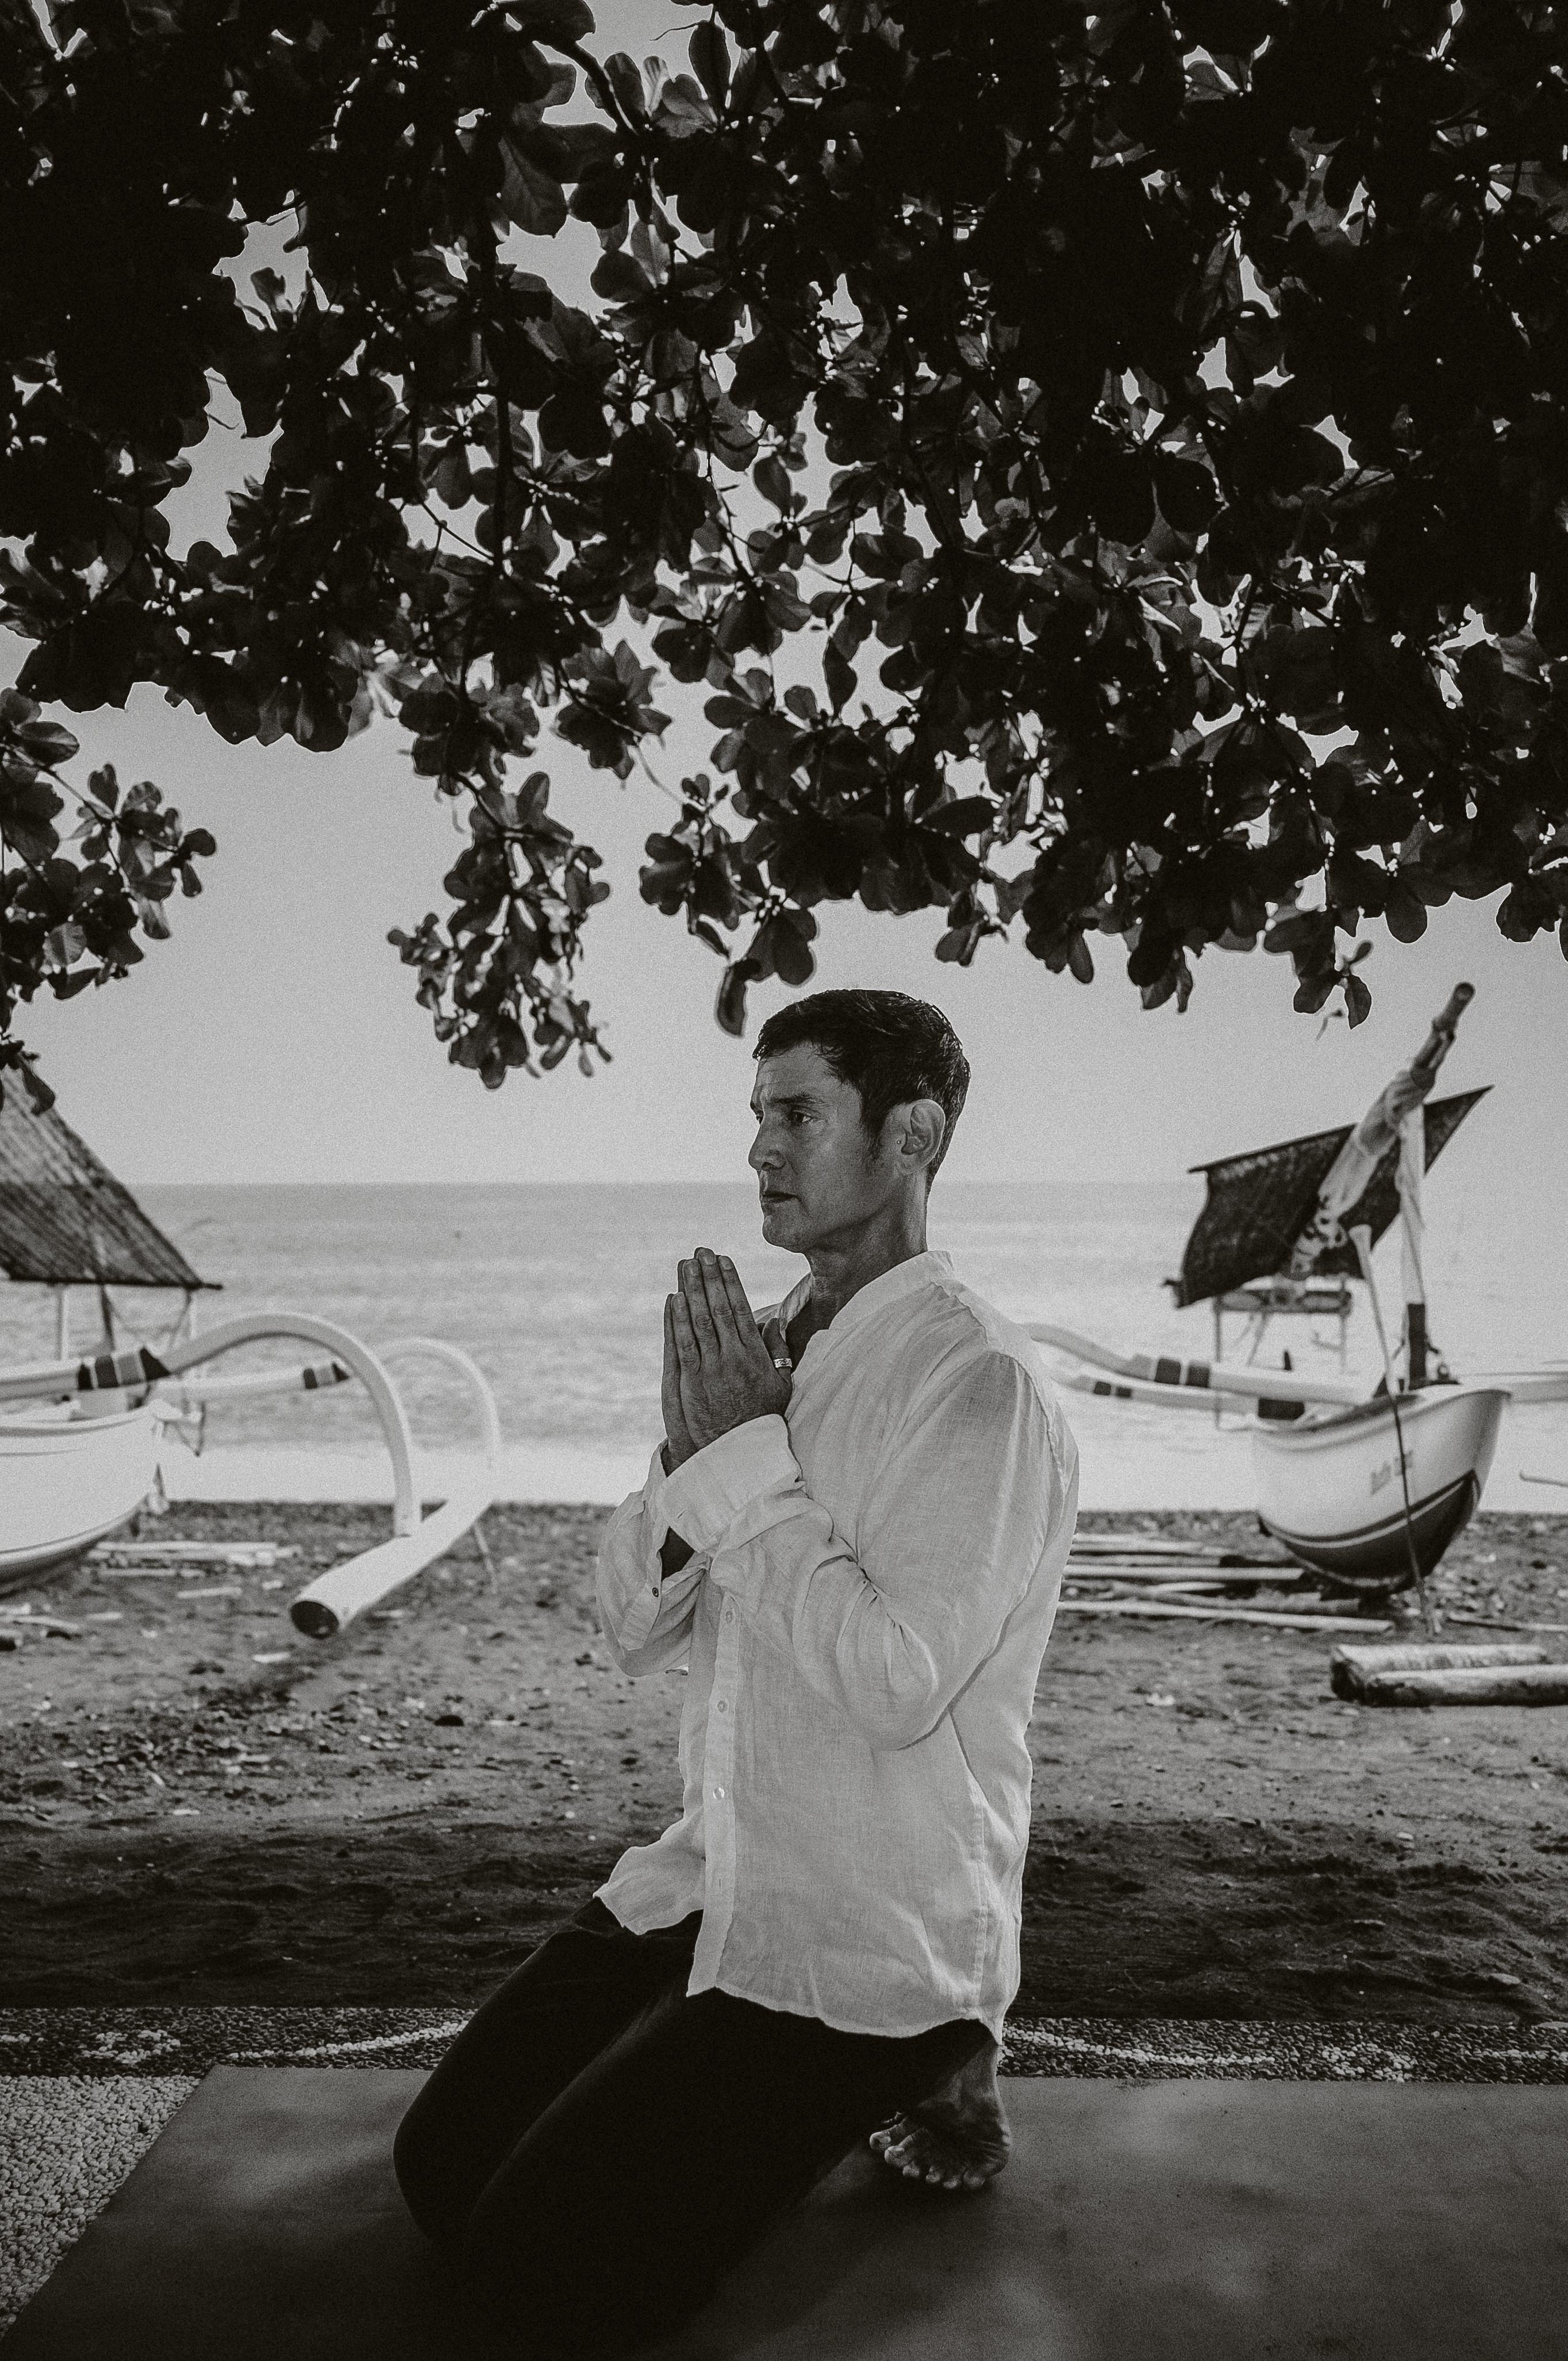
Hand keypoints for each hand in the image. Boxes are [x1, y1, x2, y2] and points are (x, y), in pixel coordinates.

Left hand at [667, 1247, 791, 1458]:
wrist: (739, 1456)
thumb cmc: (761, 1419)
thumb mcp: (781, 1386)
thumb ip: (778, 1353)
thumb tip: (773, 1322)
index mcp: (756, 1356)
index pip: (740, 1309)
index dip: (730, 1281)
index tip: (723, 1259)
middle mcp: (733, 1359)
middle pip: (718, 1309)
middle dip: (709, 1277)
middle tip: (700, 1252)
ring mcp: (711, 1371)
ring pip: (698, 1322)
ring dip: (691, 1291)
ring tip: (685, 1266)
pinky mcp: (691, 1383)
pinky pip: (682, 1346)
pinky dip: (676, 1321)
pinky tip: (673, 1299)